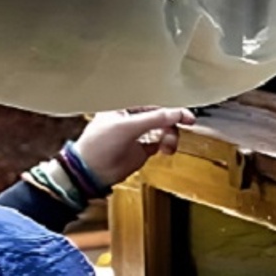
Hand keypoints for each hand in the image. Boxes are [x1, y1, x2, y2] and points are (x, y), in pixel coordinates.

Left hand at [71, 107, 195, 188]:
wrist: (90, 172)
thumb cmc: (98, 145)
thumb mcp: (128, 126)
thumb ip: (155, 119)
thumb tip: (176, 113)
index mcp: (124, 107)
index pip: (152, 102)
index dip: (169, 107)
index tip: (185, 114)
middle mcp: (131, 119)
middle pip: (160, 116)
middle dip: (172, 122)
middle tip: (181, 128)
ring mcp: (136, 135)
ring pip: (162, 130)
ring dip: (170, 136)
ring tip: (168, 146)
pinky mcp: (139, 151)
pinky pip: (159, 144)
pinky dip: (165, 145)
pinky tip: (164, 149)